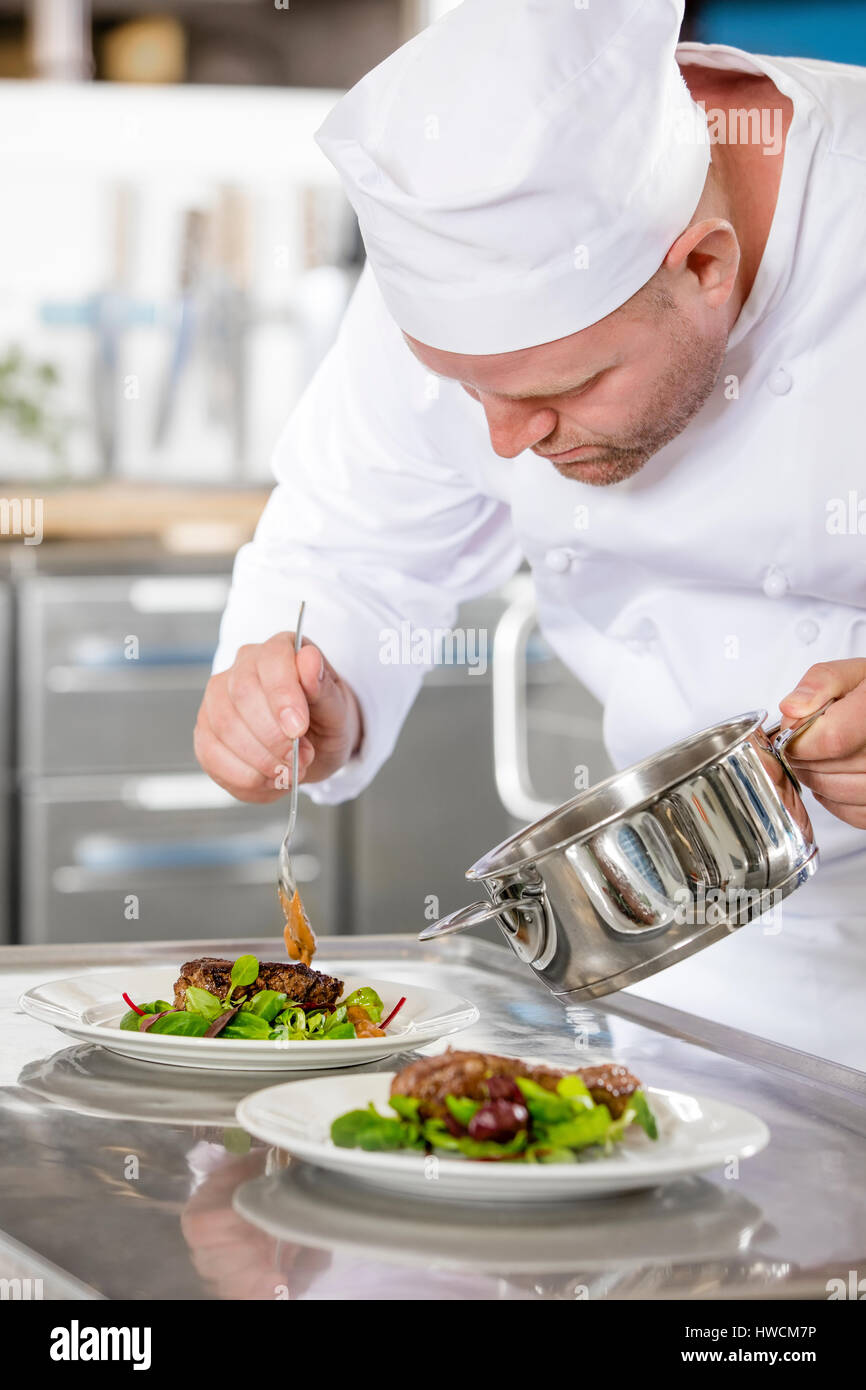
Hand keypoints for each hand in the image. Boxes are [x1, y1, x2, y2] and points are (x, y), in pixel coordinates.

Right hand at [194, 632, 362, 801]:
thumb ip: (324, 688)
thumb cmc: (326, 722)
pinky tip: (268, 779)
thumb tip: (309, 660)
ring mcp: (217, 699)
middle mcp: (243, 667)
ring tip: (289, 770)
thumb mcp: (338, 710)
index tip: (298, 729)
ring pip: (225, 728)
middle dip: (274, 738)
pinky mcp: (206, 732)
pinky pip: (211, 756)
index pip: (271, 661)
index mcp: (280, 650)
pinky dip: (244, 777)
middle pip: (242, 696)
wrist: (315, 747)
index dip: (282, 696)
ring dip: (261, 761)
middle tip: (300, 759)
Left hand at [778, 659, 865, 828]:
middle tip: (806, 742)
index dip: (801, 740)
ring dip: (815, 777)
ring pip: (836, 793)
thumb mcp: (855, 674)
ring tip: (821, 756)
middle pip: (829, 769)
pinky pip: (851, 812)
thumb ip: (822, 682)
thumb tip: (792, 709)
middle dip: (804, 756)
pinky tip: (837, 774)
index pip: (832, 739)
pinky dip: (833, 797)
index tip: (793, 733)